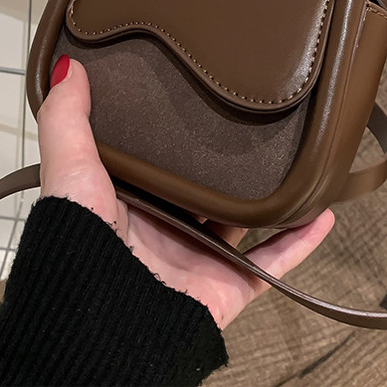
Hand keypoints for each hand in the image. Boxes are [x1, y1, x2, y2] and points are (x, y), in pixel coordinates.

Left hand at [37, 56, 333, 329]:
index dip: (176, 136)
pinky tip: (319, 213)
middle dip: (226, 166)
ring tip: (292, 163)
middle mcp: (165, 228)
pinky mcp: (226, 285)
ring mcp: (198, 258)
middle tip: (254, 125)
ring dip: (268, 199)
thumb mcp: (69, 170)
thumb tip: (67, 65)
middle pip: (204, 192)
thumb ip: (67, 120)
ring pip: (242, 224)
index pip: (160, 161)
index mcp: (130, 201)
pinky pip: (271, 263)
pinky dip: (298, 240)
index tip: (197, 101)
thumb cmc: (77, 247)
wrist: (102, 321)